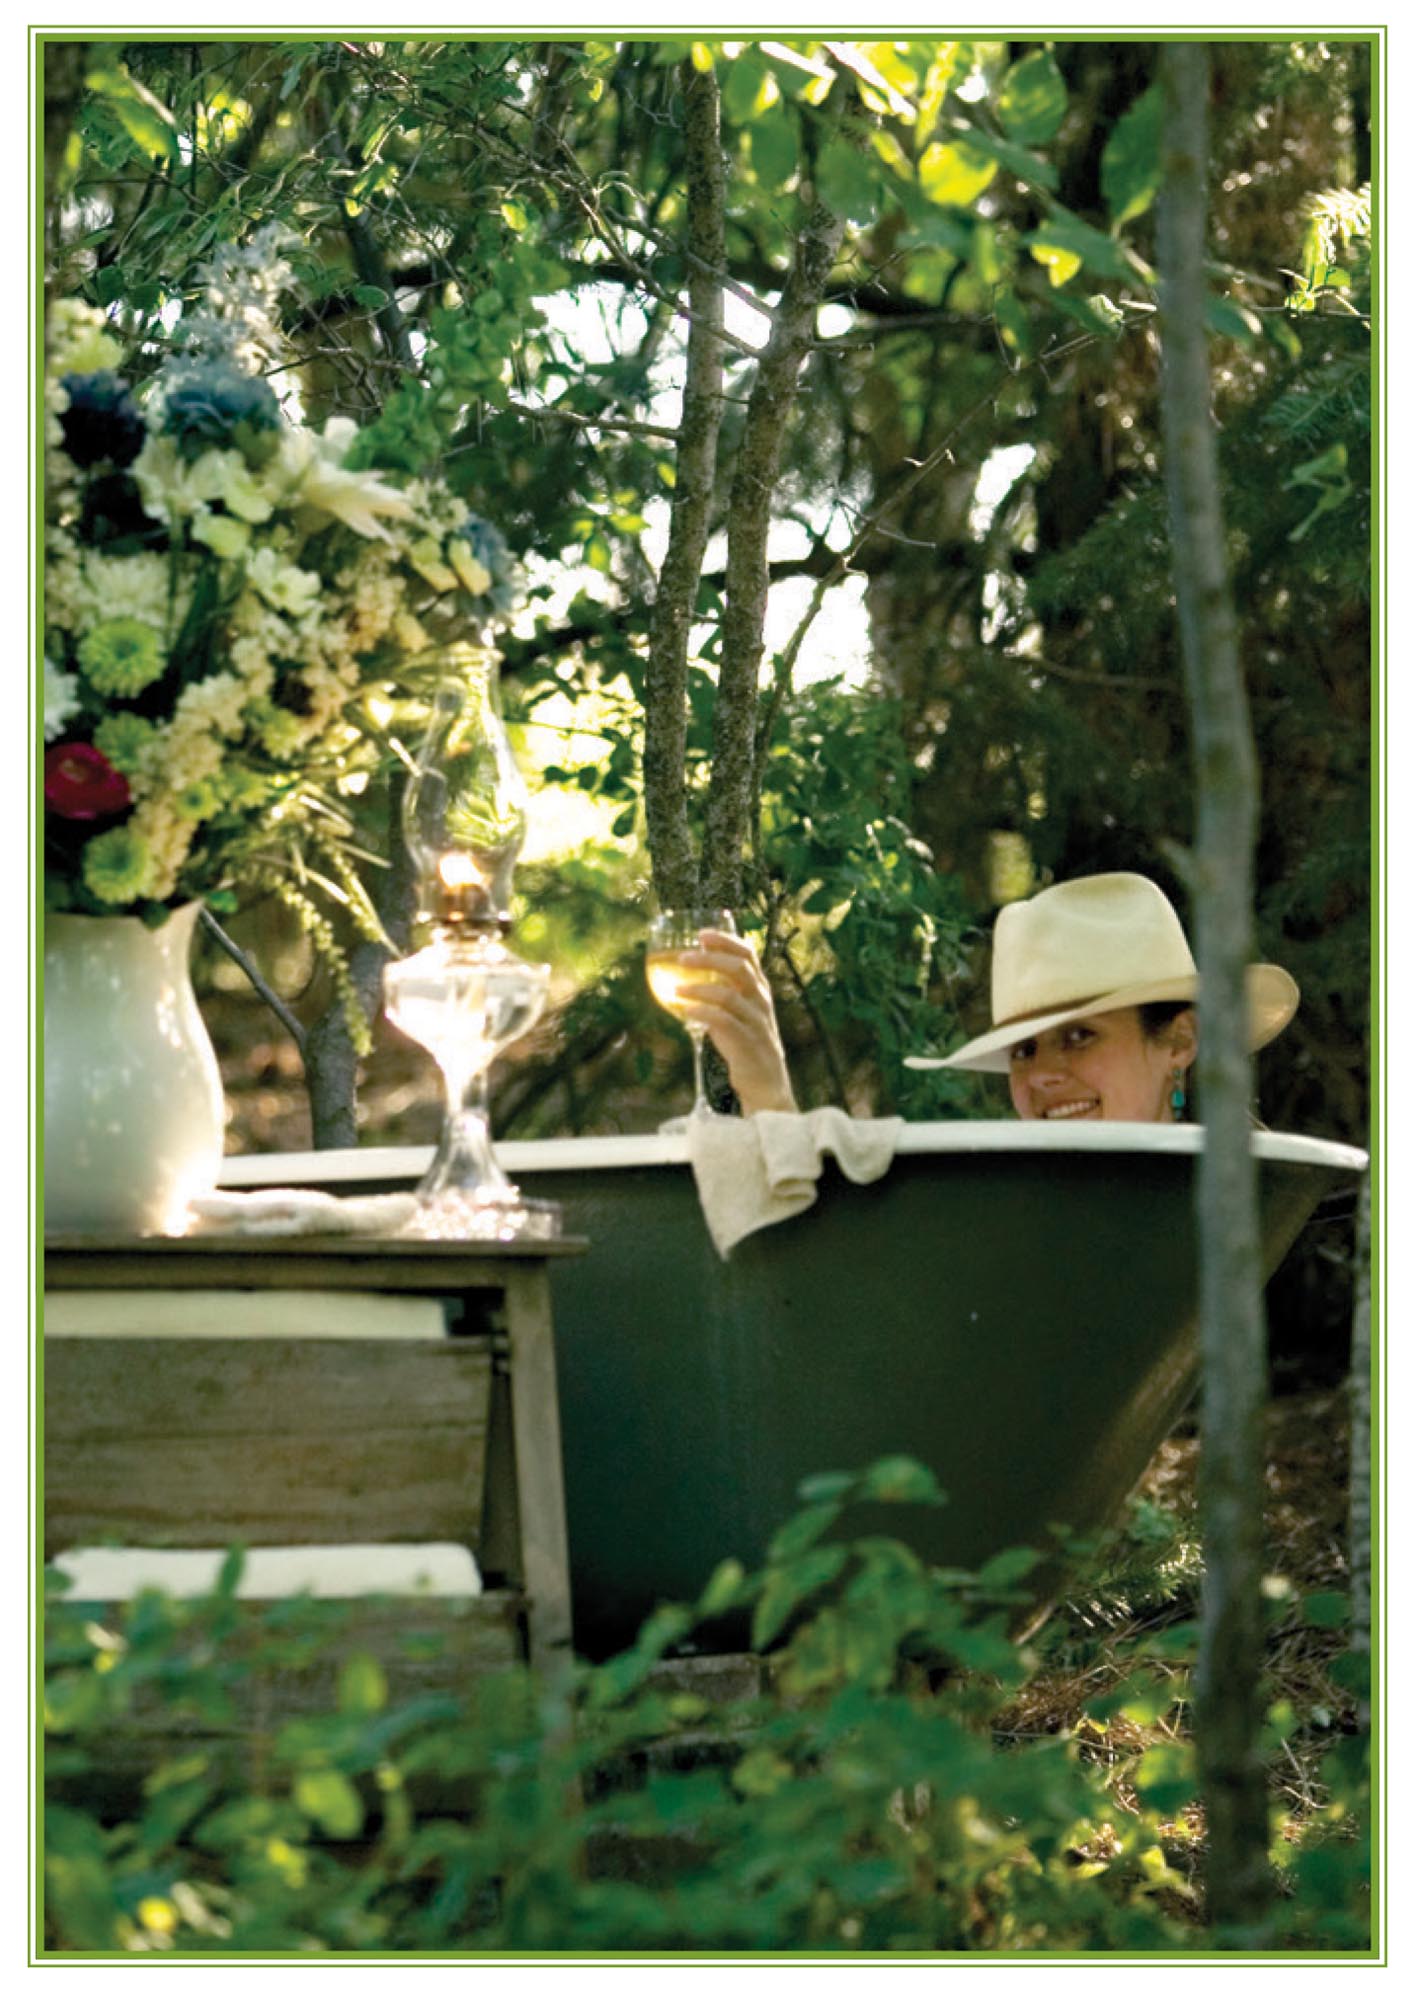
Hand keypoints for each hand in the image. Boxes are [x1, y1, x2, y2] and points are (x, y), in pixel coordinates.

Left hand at [672, 928, 796, 1114]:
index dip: (726, 940)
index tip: (702, 934)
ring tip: (677, 989)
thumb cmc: (745, 1043)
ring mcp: (756, 1021)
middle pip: (739, 968)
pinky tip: (684, 1011)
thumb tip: (691, 969)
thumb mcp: (736, 1012)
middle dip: (710, 958)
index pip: (747, 955)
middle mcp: (760, 1001)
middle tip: (682, 957)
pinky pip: (723, 1021)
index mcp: (759, 989)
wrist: (766, 1083)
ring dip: (699, 988)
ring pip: (729, 995)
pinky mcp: (747, 1042)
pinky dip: (702, 1013)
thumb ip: (722, 991)